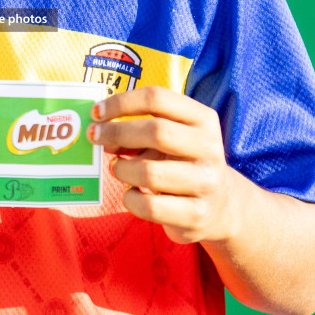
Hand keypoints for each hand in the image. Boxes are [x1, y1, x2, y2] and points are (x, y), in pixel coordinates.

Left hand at [89, 86, 238, 244]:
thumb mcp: (170, 139)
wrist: (220, 207)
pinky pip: (149, 206)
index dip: (121, 103)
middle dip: (116, 133)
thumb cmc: (182, 163)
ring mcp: (206, 183)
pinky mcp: (196, 215)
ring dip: (122, 169)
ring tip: (118, 168)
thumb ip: (138, 130)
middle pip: (156, 131)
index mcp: (203, 119)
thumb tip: (100, 131)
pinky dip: (130, 198)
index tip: (97, 112)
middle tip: (94, 137)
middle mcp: (209, 148)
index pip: (157, 98)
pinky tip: (132, 193)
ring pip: (149, 172)